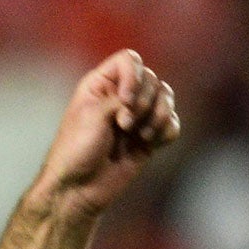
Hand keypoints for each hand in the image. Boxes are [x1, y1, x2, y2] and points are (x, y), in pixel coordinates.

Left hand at [32, 49, 178, 218]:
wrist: (78, 188)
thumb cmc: (76, 150)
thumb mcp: (94, 115)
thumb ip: (123, 96)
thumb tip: (153, 93)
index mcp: (100, 84)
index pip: (129, 60)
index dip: (134, 75)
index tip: (123, 100)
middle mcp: (119, 96)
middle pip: (152, 79)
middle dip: (144, 101)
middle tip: (124, 125)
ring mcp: (136, 117)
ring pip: (166, 99)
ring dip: (159, 116)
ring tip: (141, 135)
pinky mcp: (148, 137)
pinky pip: (172, 124)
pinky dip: (166, 131)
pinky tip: (150, 143)